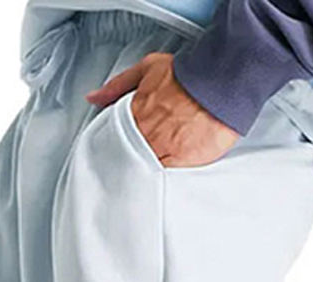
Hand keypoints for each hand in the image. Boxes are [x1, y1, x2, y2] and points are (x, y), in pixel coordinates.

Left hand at [86, 53, 238, 167]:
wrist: (218, 86)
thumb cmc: (188, 76)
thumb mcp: (147, 69)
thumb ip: (117, 85)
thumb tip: (94, 97)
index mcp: (134, 115)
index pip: (113, 138)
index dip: (114, 146)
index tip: (114, 152)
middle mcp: (145, 135)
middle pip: (127, 157)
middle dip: (127, 162)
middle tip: (129, 167)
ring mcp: (162, 151)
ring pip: (144, 170)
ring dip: (144, 173)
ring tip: (147, 174)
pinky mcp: (181, 163)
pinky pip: (165, 178)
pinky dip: (162, 180)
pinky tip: (162, 181)